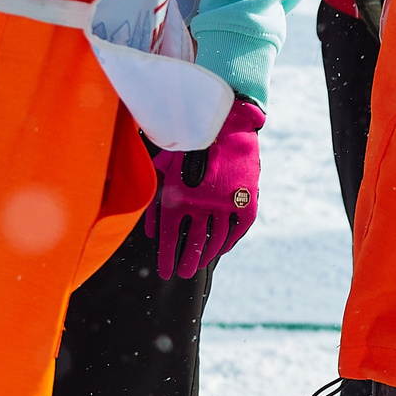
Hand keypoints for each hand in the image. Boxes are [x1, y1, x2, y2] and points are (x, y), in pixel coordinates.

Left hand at [144, 96, 264, 278]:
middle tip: (183, 273)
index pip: (170, 238)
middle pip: (193, 244)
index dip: (166, 258)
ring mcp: (225, 203)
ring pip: (215, 239)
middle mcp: (201, 205)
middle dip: (186, 262)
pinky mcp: (245, 199)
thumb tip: (150, 229)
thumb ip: (154, 196)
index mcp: (179, 197)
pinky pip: (237, 229)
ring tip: (199, 264)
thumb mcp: (164, 164)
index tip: (165, 272)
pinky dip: (229, 241)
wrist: (224, 121)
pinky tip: (222, 249)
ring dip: (207, 255)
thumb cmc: (189, 141)